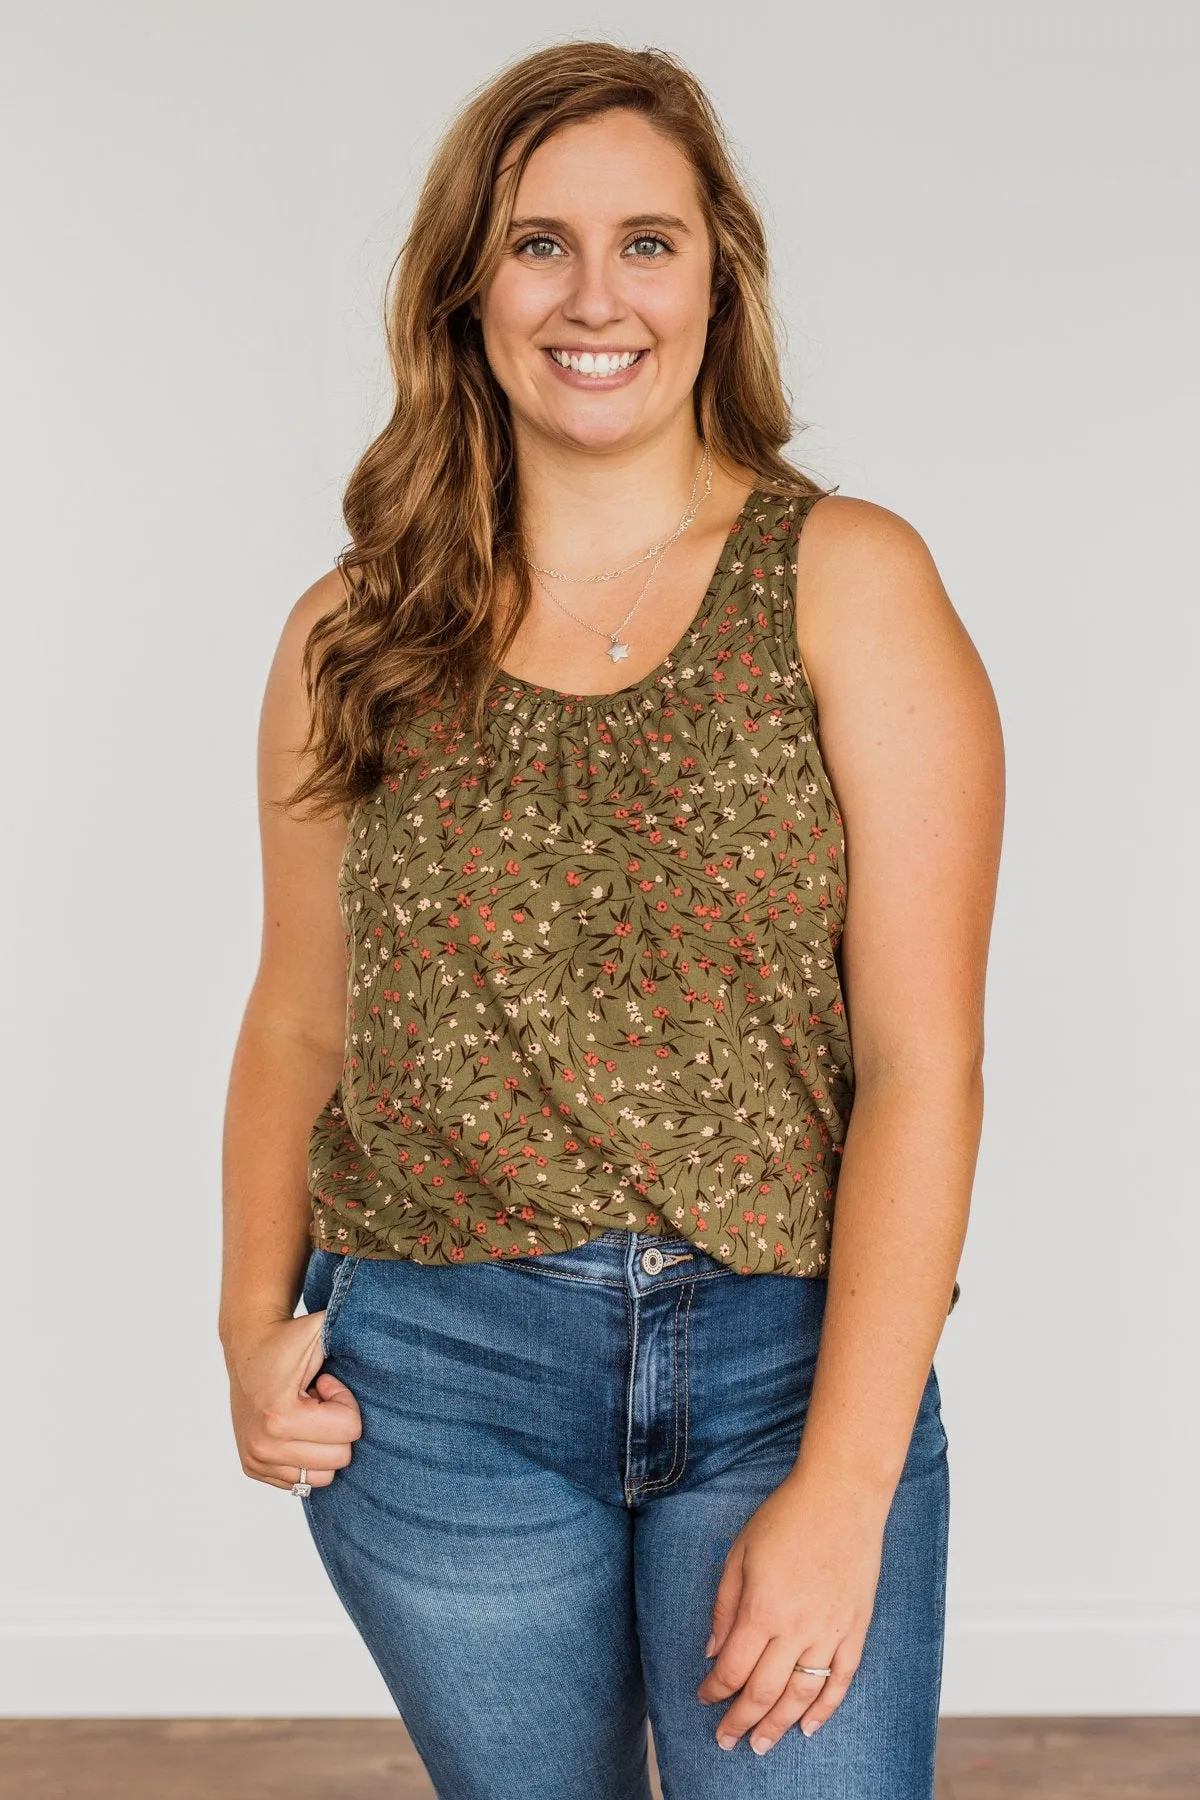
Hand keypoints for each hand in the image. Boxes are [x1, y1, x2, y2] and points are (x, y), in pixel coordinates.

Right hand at [223, 1309, 361, 1492]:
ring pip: (324, 1476)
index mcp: (280, 1417)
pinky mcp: (253, 1468)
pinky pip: (302, 1481)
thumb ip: (354, 1334)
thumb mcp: (321, 1329)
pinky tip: (296, 1427)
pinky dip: (308, 1455)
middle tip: (317, 1399)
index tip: (327, 1382)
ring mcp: (256, 1460)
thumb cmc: (287, 1339)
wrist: (247, 1346)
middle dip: (337, 1424)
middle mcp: (263, 1446)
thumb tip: (393, 1338)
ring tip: (308, 1415)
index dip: (345, 1401)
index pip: (349, 1430)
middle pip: (340, 1458)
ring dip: (323, 1444)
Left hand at [696, 1466, 888, 1754]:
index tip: (704, 1698)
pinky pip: (841, 1680)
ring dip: (778, 1725)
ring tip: (761, 1744)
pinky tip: (809, 1727)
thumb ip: (724, 1605)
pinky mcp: (856, 1628)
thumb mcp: (739, 1552)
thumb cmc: (786, 1516)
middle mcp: (796, 1629)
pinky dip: (825, 1709)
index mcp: (762, 1609)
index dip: (715, 1690)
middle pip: (764, 1692)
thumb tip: (712, 1650)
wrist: (841, 1495)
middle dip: (740, 1720)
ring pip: (801, 1696)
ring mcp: (830, 1631)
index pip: (733, 1669)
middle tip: (726, 1740)